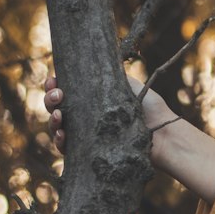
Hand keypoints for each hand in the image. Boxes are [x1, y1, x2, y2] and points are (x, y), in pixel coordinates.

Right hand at [43, 71, 174, 154]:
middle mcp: (86, 117)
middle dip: (50, 99)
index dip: (55, 85)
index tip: (54, 79)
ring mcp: (86, 136)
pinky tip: (62, 134)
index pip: (67, 91)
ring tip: (60, 115)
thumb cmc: (152, 110)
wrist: (164, 135)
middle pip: (57, 108)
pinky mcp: (88, 154)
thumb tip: (93, 59)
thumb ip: (113, 76)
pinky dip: (60, 141)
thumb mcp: (132, 86)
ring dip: (53, 120)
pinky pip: (66, 149)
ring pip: (58, 128)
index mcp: (93, 99)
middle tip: (58, 94)